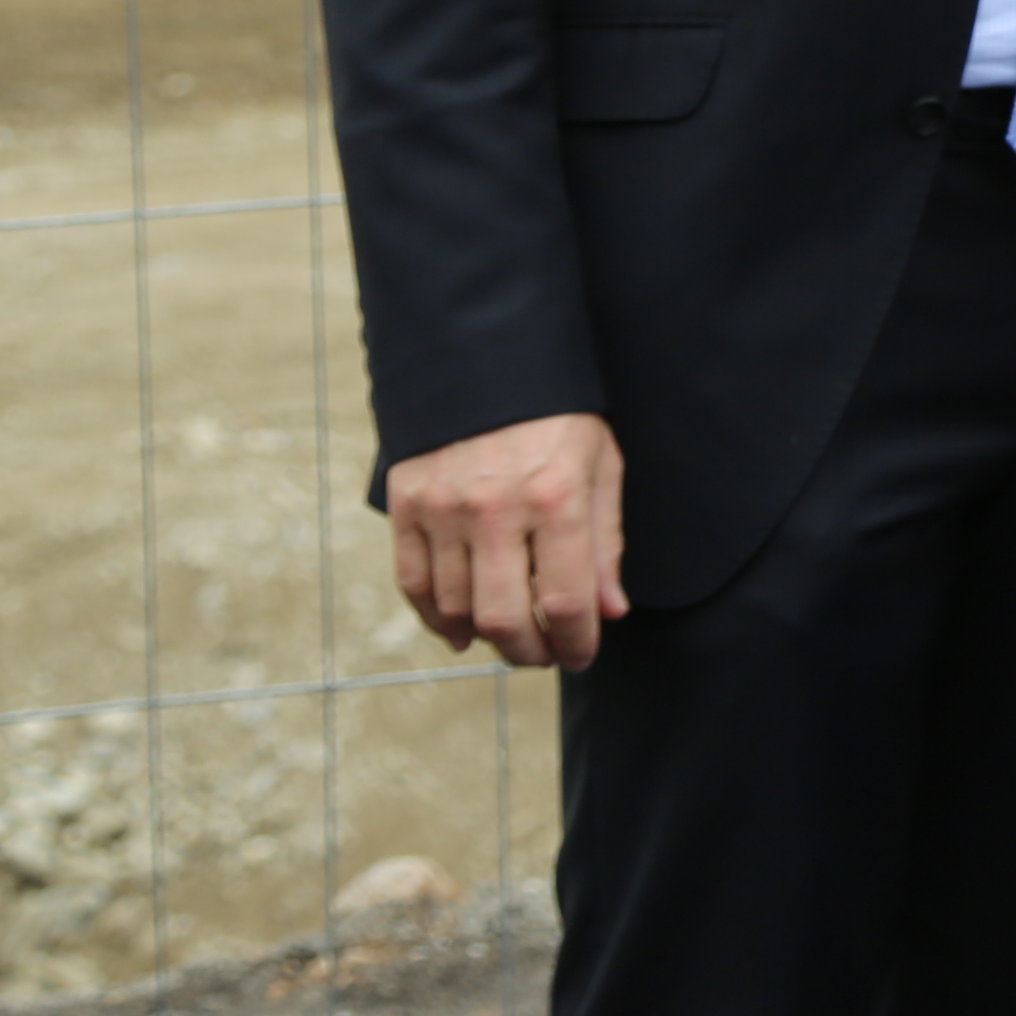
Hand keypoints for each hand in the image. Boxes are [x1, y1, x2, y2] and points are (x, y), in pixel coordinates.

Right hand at [387, 409, 627, 669]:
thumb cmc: (557, 414)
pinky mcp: (405, 505)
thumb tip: (610, 610)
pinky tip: (460, 629)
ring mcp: (443, 509)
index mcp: (556, 497)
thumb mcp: (600, 465)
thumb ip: (605, 542)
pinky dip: (436, 617)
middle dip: (529, 652)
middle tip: (544, 655)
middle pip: (504, 618)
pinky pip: (414, 583)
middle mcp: (495, 509)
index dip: (576, 642)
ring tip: (510, 638)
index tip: (581, 654)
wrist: (485, 360)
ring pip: (457, 607)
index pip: (565, 601)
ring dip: (486, 637)